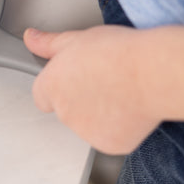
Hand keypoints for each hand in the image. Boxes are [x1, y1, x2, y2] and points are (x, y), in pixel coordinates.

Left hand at [24, 26, 160, 153]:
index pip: (42, 95)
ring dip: (99, 116)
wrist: (152, 74)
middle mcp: (63, 111)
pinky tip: (130, 109)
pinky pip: (110, 138)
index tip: (74, 80)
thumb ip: (49, 44)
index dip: (58, 88)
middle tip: (104, 81)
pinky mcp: (108, 144)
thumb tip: (31, 38)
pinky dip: (119, 129)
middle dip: (80, 100)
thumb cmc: (118, 54)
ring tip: (120, 92)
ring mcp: (84, 131)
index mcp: (50, 86)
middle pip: (66, 110)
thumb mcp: (76, 39)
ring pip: (87, 125)